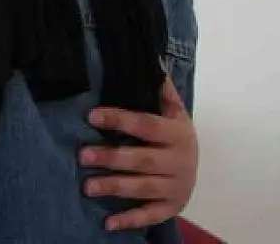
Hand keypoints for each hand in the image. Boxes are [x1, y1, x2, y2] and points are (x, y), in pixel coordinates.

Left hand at [80, 79, 197, 230]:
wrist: (197, 170)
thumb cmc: (174, 136)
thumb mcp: (174, 112)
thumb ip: (161, 89)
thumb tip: (149, 57)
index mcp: (177, 133)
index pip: (146, 124)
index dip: (119, 119)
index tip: (91, 116)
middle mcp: (179, 161)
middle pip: (142, 160)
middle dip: (112, 158)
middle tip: (82, 156)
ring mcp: (176, 187)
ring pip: (143, 187)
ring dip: (114, 187)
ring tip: (87, 186)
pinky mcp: (171, 207)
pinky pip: (150, 215)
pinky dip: (130, 220)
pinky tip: (108, 223)